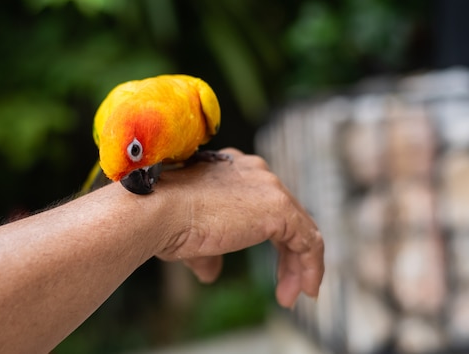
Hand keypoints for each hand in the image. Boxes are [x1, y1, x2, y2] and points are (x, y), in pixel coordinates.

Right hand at [151, 148, 324, 307]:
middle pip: (287, 218)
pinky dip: (311, 267)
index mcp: (235, 171)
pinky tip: (305, 289)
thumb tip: (211, 272)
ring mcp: (269, 187)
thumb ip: (210, 252)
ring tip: (289, 297)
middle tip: (285, 288)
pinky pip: (309, 240)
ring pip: (300, 230)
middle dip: (287, 256)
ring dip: (298, 267)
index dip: (273, 240)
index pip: (266, 206)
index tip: (271, 268)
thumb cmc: (164, 220)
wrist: (158, 211)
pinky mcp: (279, 207)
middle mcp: (256, 172)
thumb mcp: (192, 237)